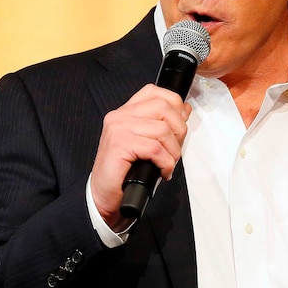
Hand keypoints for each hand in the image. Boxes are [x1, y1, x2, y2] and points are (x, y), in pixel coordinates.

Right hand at [89, 84, 190, 229]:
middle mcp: (120, 116)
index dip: (174, 104)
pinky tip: (162, 172)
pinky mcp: (119, 145)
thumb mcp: (147, 142)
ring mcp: (118, 129)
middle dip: (179, 130)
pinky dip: (166, 163)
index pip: (154, 92)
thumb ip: (163, 124)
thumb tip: (184, 109)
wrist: (103, 195)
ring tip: (167, 164)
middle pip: (163, 107)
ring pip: (162, 130)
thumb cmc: (126, 171)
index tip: (179, 124)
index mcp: (126, 112)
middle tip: (175, 149)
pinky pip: (155, 149)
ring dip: (173, 151)